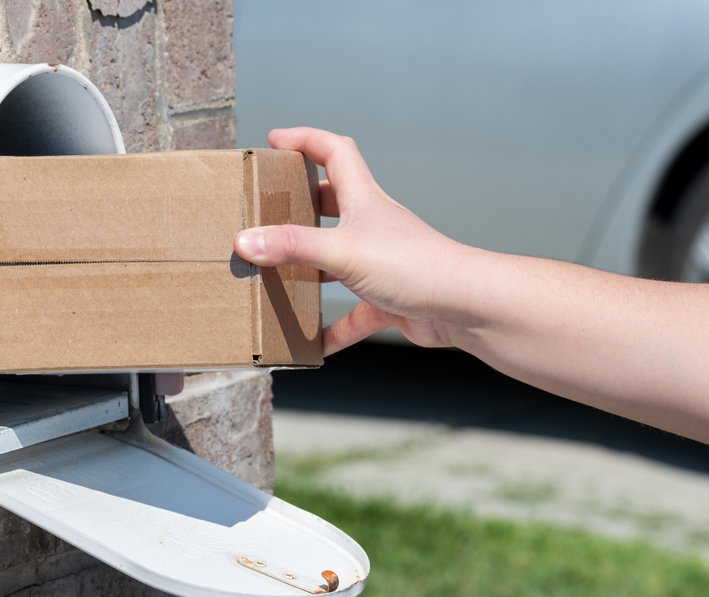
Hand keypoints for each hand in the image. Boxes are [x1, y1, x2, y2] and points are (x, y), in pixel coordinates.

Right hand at [234, 127, 467, 354]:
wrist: (463, 306)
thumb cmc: (414, 265)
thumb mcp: (342, 250)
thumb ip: (292, 246)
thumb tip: (245, 241)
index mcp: (363, 200)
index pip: (333, 152)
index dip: (305, 140)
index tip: (275, 140)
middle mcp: (371, 226)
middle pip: (332, 203)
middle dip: (300, 203)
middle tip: (268, 209)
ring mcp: (379, 263)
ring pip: (337, 261)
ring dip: (309, 269)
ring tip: (276, 276)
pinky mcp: (386, 299)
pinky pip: (352, 315)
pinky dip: (333, 328)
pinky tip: (313, 344)